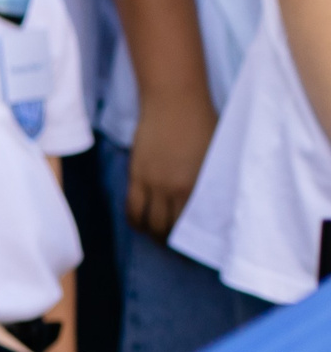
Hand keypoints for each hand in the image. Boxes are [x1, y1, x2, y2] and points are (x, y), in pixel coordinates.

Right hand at [127, 93, 218, 239]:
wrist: (174, 101)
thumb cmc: (204, 123)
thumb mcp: (218, 157)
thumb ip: (214, 182)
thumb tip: (216, 205)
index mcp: (200, 186)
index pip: (194, 226)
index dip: (193, 243)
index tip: (196, 250)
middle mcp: (176, 190)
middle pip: (169, 229)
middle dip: (172, 243)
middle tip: (176, 248)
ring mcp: (153, 183)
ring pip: (149, 223)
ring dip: (153, 235)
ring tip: (157, 237)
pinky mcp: (136, 175)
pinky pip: (132, 208)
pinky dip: (136, 221)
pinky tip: (141, 223)